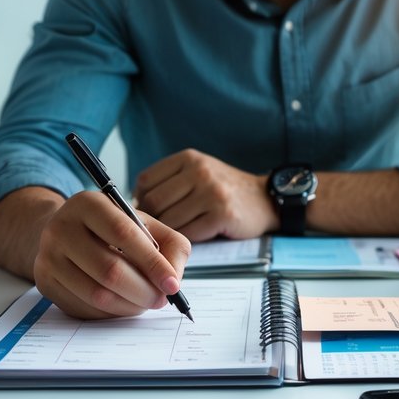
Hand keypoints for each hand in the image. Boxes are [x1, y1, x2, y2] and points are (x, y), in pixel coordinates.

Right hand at [32, 191, 190, 320]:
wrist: (67, 233)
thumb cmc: (113, 230)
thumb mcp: (144, 225)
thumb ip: (170, 247)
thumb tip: (172, 281)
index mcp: (89, 203)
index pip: (124, 234)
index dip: (152, 263)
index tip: (172, 285)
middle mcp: (61, 227)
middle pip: (110, 270)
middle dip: (144, 291)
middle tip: (161, 299)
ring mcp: (48, 256)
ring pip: (97, 295)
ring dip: (129, 305)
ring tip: (144, 301)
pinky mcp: (44, 282)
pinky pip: (85, 308)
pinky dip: (111, 312)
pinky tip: (121, 302)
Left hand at [134, 149, 277, 241]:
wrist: (264, 199)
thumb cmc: (223, 190)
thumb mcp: (197, 172)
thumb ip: (169, 182)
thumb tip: (133, 205)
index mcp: (188, 159)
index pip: (146, 180)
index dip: (139, 200)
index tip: (146, 212)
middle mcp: (199, 171)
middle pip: (154, 202)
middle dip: (151, 220)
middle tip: (156, 230)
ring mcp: (211, 192)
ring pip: (169, 220)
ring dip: (167, 233)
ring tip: (173, 236)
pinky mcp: (222, 214)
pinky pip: (188, 232)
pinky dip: (184, 240)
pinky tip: (190, 238)